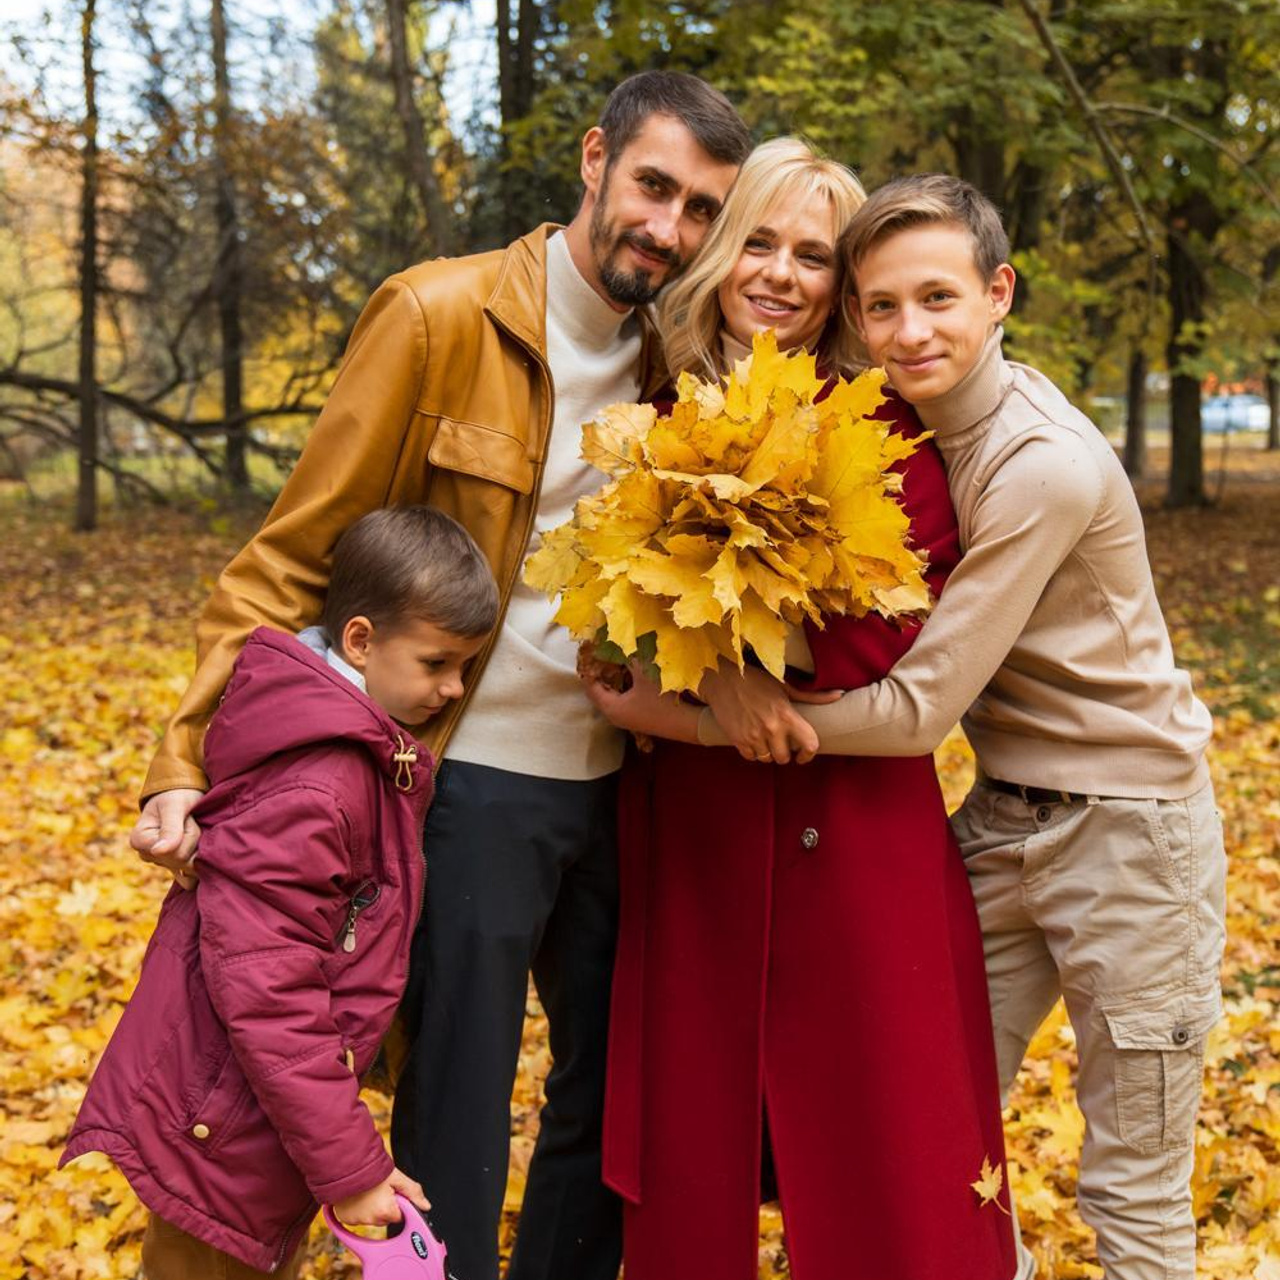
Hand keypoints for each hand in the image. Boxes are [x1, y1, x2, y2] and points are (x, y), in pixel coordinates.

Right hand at [130, 789, 204, 888]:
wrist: (182, 792)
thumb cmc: (177, 794)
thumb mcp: (175, 805)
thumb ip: (170, 828)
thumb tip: (159, 852)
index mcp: (139, 840)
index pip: (173, 852)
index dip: (188, 834)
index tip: (185, 817)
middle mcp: (146, 854)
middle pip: (181, 861)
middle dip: (194, 839)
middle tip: (191, 821)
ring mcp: (160, 862)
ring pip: (188, 866)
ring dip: (197, 847)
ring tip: (192, 830)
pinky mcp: (173, 865)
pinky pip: (187, 879)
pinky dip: (198, 869)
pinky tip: (204, 862)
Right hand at [331, 1166, 430, 1226]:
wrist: (345, 1163)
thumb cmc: (371, 1168)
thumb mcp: (396, 1177)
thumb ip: (413, 1192)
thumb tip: (426, 1206)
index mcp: (385, 1211)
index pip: (400, 1216)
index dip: (399, 1204)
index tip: (394, 1193)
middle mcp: (370, 1220)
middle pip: (385, 1218)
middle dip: (386, 1205)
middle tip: (381, 1189)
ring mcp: (355, 1221)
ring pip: (371, 1218)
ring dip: (372, 1208)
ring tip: (368, 1190)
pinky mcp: (345, 1218)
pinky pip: (357, 1217)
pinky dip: (359, 1209)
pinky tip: (358, 1196)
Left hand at [581, 661, 700, 743]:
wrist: (689, 723)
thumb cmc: (662, 698)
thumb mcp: (644, 673)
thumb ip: (629, 657)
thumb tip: (617, 642)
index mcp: (611, 708)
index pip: (591, 686)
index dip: (590, 668)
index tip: (590, 652)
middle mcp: (615, 717)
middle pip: (600, 692)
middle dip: (601, 673)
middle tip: (600, 654)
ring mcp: (627, 720)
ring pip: (613, 696)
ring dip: (613, 680)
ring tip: (614, 661)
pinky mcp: (639, 719)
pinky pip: (622, 700)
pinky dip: (622, 687)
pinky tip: (629, 675)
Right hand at [699, 664, 839, 764]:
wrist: (722, 678)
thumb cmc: (756, 680)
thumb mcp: (785, 686)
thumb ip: (812, 697)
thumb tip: (840, 695)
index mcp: (786, 715)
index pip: (809, 744)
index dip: (809, 754)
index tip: (803, 755)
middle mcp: (771, 728)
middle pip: (784, 758)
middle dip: (784, 752)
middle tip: (780, 742)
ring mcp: (753, 736)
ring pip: (767, 759)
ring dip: (768, 752)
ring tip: (765, 738)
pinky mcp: (737, 739)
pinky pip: (751, 757)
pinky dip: (753, 752)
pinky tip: (752, 739)